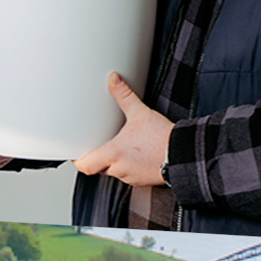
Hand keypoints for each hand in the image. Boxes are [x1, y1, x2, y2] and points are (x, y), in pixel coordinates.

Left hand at [72, 72, 173, 187]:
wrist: (184, 154)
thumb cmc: (163, 139)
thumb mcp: (140, 112)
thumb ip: (124, 96)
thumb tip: (114, 80)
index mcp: (113, 154)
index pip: (85, 165)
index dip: (78, 160)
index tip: (77, 152)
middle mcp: (119, 169)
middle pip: (98, 168)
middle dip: (97, 158)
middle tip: (97, 144)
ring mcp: (130, 177)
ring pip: (113, 172)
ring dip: (113, 162)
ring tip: (118, 147)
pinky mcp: (141, 180)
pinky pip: (128, 175)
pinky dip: (127, 166)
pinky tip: (134, 155)